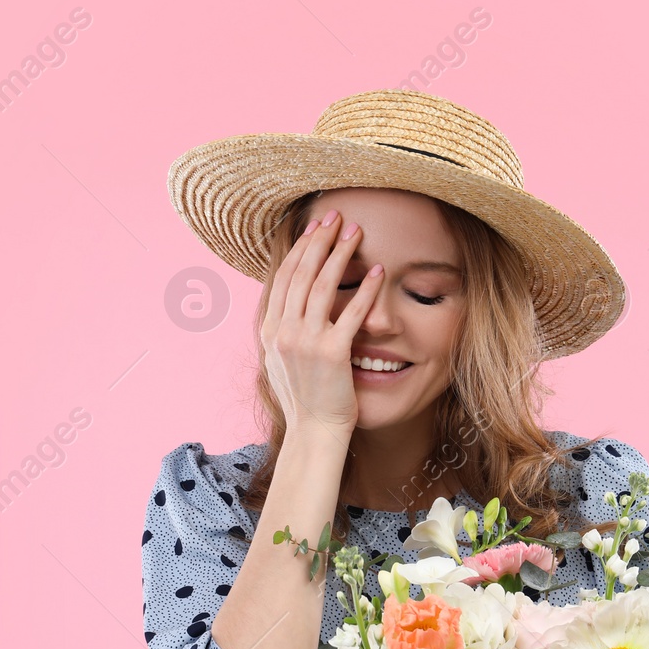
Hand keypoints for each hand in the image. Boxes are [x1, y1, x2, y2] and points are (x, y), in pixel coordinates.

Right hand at [260, 208, 384, 439]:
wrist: (314, 432)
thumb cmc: (305, 398)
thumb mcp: (281, 360)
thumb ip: (283, 329)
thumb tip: (289, 302)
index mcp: (270, 331)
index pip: (284, 277)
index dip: (300, 249)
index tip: (315, 228)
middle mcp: (283, 332)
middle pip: (301, 273)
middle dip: (319, 240)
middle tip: (335, 216)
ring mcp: (305, 342)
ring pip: (322, 286)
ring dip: (340, 254)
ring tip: (355, 232)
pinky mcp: (332, 354)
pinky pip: (351, 313)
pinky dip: (365, 290)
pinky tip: (378, 272)